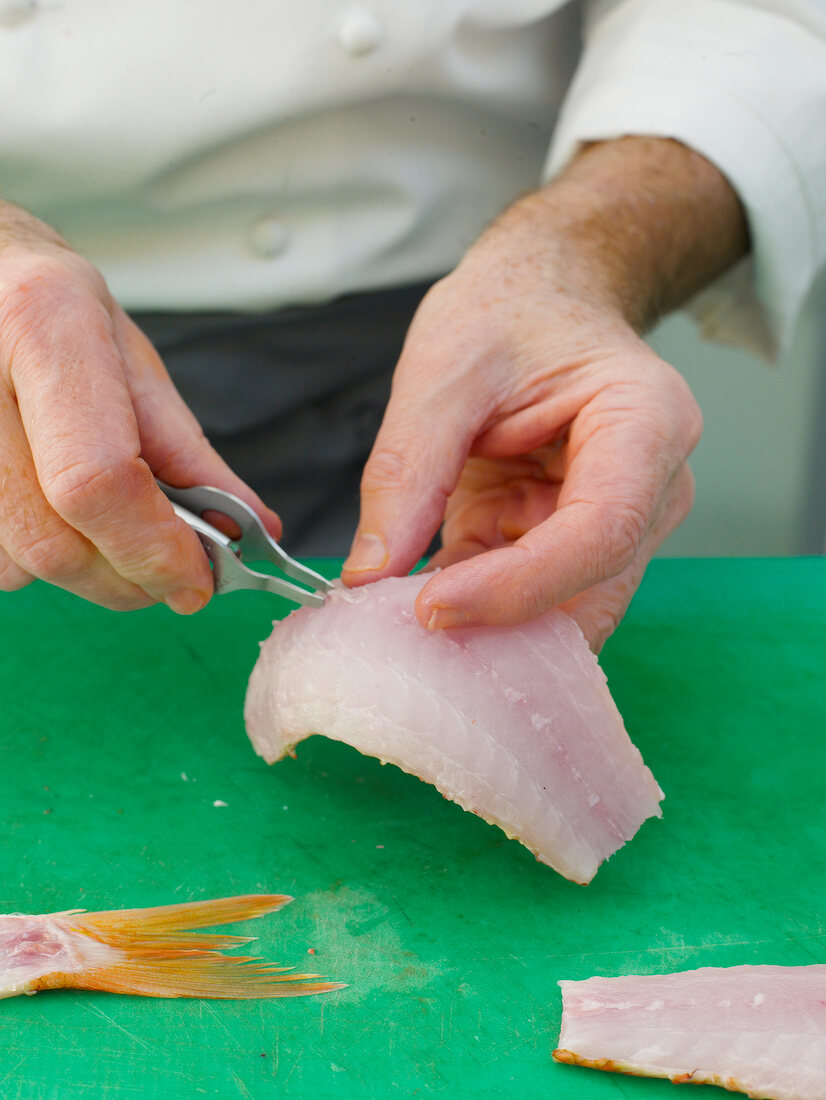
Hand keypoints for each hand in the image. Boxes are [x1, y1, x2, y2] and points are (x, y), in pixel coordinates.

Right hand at [0, 203, 279, 611]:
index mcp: (43, 328)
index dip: (155, 547)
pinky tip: (56, 515)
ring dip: (87, 571)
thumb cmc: (54, 316)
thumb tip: (255, 529)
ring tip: (113, 529)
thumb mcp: (133, 361)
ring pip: (20, 562)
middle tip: (174, 575)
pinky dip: (39, 561)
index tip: (197, 578)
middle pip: (54, 539)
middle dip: (130, 577)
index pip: (96, 479)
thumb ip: (190, 453)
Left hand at [343, 138, 747, 648]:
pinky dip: (473, 609)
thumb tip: (370, 576)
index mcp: (645, 422)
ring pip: (562, 612)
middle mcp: (652, 486)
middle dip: (502, 626)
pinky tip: (416, 603)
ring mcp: (617, 523)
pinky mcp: (568, 543)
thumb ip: (408, 471)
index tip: (431, 607)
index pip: (600, 531)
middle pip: (591, 589)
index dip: (519, 586)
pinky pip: (527, 600)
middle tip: (405, 639)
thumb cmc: (508, 311)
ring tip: (401, 624)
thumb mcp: (443, 370)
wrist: (537, 298)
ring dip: (486, 627)